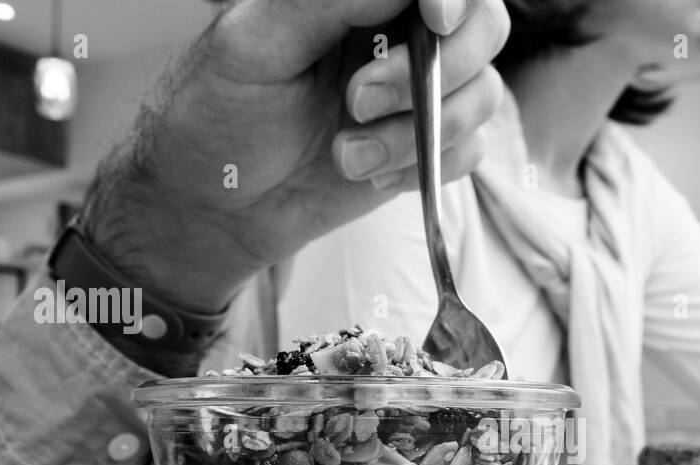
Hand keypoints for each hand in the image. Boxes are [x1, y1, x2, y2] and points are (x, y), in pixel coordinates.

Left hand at [84, 0, 509, 313]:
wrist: (213, 208)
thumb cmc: (216, 115)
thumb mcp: (255, 43)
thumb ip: (326, 2)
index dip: (454, 0)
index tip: (435, 22)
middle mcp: (399, 36)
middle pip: (485, 29)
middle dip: (435, 72)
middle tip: (357, 101)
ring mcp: (418, 95)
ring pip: (481, 97)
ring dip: (415, 133)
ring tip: (344, 155)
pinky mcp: (423, 150)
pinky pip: (468, 153)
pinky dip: (421, 168)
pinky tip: (366, 174)